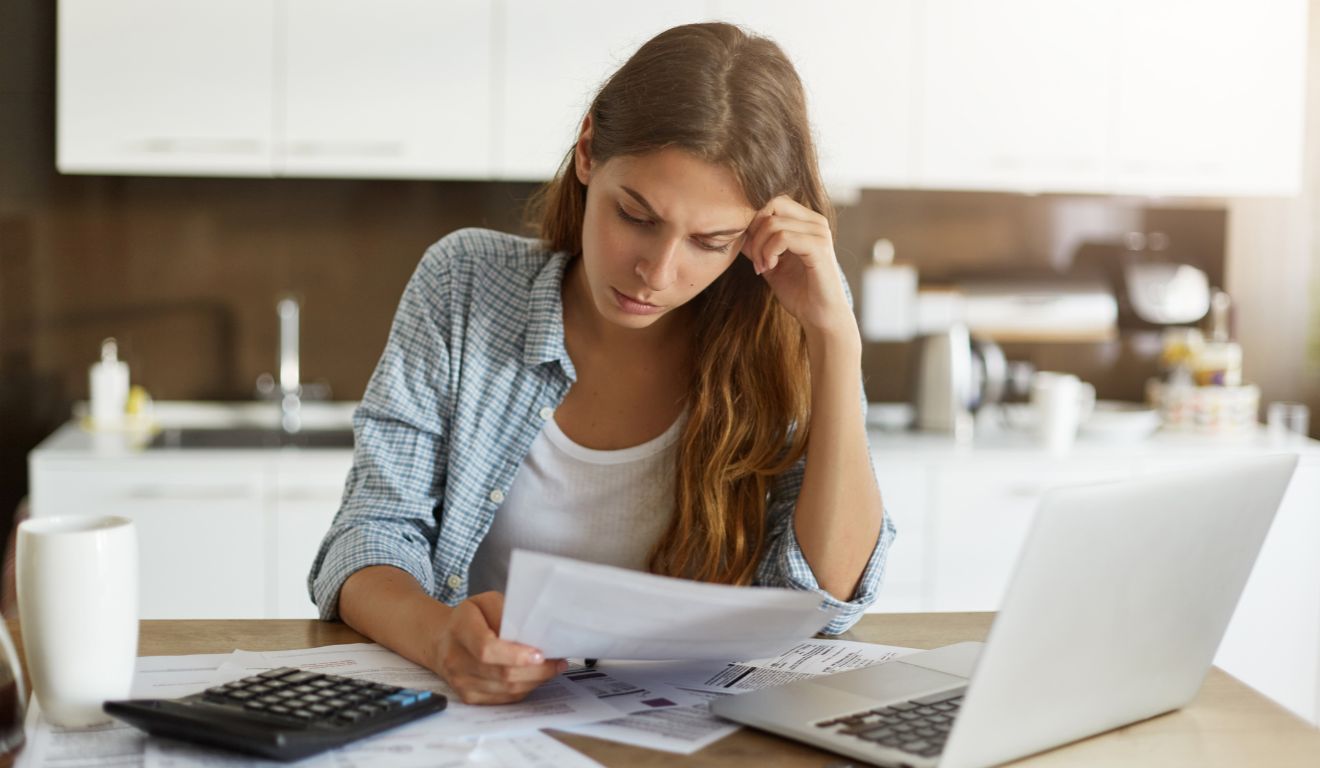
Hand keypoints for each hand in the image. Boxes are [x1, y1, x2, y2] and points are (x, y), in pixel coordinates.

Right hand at [431, 591, 566, 703]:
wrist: (443, 640)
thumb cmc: (471, 618)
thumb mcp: (486, 602)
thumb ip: (506, 613)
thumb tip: (531, 632)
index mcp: (460, 629)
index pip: (486, 649)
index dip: (515, 655)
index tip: (539, 653)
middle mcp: (455, 659)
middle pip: (501, 674)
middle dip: (536, 670)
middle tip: (556, 660)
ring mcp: (460, 682)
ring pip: (507, 690)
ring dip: (534, 680)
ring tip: (551, 667)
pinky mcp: (469, 697)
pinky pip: (504, 699)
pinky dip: (524, 689)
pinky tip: (535, 677)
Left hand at [740, 195, 855, 341]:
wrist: (820, 318)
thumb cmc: (799, 293)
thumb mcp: (770, 264)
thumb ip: (757, 245)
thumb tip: (738, 230)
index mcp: (807, 222)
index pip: (773, 202)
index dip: (755, 222)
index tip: (753, 252)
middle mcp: (816, 222)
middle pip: (772, 205)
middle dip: (755, 232)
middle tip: (755, 260)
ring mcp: (819, 233)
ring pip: (773, 222)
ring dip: (759, 247)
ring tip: (763, 267)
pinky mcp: (819, 247)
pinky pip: (783, 236)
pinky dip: (769, 252)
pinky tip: (770, 268)